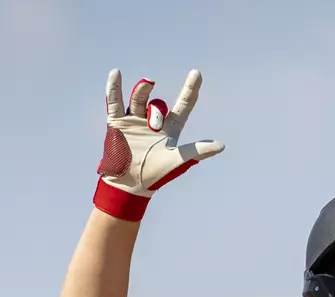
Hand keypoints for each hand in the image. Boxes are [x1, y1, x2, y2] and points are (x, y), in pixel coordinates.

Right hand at [94, 68, 224, 219]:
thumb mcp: (178, 161)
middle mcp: (153, 121)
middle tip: (154, 125)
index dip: (190, 89)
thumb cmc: (157, 175)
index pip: (183, 105)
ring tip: (148, 82)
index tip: (197, 73)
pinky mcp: (118, 123)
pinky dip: (113, 88)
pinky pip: (115, 101)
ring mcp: (135, 120)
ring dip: (142, 90)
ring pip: (138, 99)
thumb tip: (221, 146)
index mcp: (171, 128)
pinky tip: (115, 74)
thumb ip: (196, 151)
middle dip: (157, 112)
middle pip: (158, 105)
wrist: (130, 185)